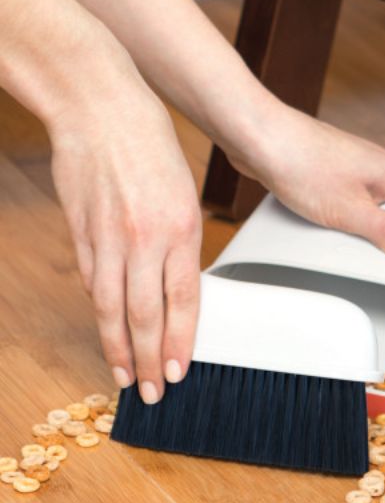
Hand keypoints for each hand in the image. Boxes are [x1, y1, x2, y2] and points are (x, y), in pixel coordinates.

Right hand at [49, 72, 201, 403]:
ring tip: (122, 376)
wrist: (102, 110)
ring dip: (117, 348)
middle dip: (149, 360)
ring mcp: (109, 238)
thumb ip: (178, 242)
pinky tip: (105, 330)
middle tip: (150, 393)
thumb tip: (174, 284)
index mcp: (181, 227)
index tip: (179, 371)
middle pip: (146, 316)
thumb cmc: (151, 146)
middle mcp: (145, 239)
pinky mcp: (81, 233)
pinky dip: (100, 311)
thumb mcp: (182, 194)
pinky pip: (93, 283)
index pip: (184, 301)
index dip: (181, 342)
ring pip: (112, 308)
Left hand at [222, 103, 384, 260]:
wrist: (260, 137)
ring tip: (359, 248)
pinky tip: (332, 231)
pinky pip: (352, 200)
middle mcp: (381, 166)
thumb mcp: (351, 211)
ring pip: (377, 204)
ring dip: (372, 227)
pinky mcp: (333, 171)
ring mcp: (357, 167)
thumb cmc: (303, 165)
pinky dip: (349, 217)